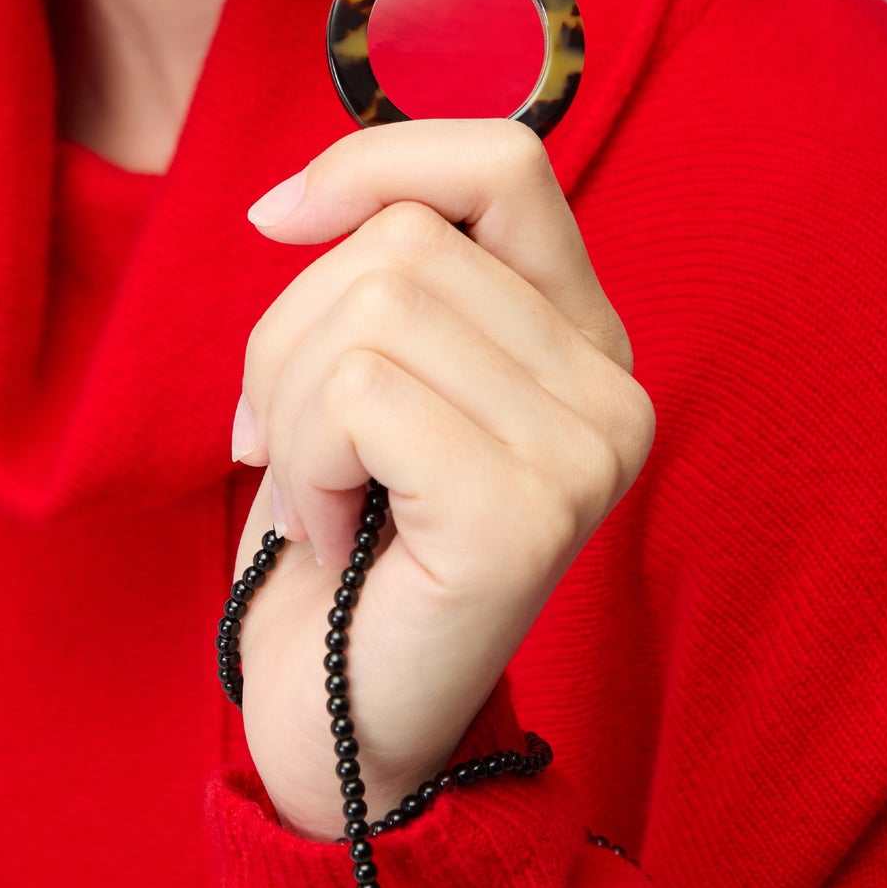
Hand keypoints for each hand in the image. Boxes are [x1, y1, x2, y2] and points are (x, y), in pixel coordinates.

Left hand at [229, 117, 653, 841]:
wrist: (340, 726)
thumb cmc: (340, 541)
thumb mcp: (359, 371)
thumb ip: (377, 275)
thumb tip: (293, 202)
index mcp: (579, 331)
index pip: (501, 161)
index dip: (373, 162)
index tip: (275, 221)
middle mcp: (611, 383)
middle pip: (404, 239)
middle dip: (289, 330)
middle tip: (282, 441)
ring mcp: (587, 448)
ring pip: (373, 307)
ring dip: (288, 403)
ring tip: (312, 493)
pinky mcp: (531, 511)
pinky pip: (360, 392)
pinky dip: (303, 457)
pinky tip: (326, 532)